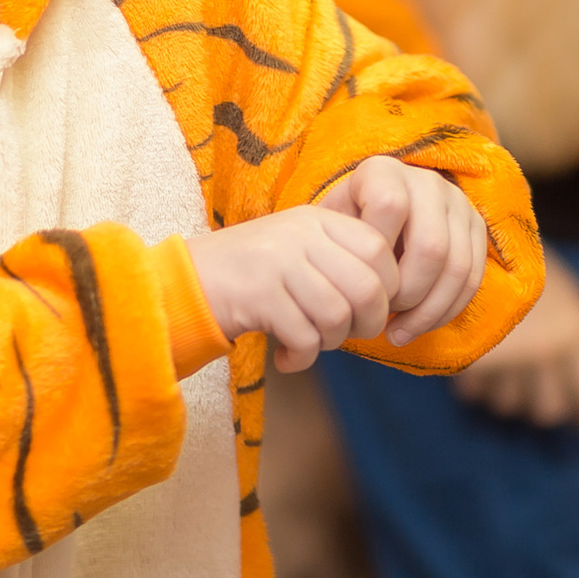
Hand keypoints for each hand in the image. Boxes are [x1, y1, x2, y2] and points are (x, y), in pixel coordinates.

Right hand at [185, 207, 400, 372]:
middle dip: (366, 325)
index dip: (387, 290)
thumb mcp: (299, 249)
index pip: (380, 250)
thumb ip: (342, 260)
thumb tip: (392, 300)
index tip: (366, 311)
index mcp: (317, 218)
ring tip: (310, 343)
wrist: (186, 282)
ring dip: (331, 343)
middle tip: (345, 336)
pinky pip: (305, 337)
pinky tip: (287, 358)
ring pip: (338, 315)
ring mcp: (278, 261)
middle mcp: (300, 234)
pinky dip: (302, 358)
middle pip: (368, 287)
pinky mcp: (257, 294)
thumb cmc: (252, 275)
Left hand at [319, 158, 490, 345]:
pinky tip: (418, 325)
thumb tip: (349, 293)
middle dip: (407, 293)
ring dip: (428, 311)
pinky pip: (473, 278)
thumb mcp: (330, 231)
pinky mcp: (477, 227)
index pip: (388, 208)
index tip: (359, 279)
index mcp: (383, 172)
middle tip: (381, 313)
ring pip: (458, 268)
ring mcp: (457, 202)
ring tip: (397, 331)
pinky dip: (446, 311)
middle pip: (431, 246)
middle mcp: (426, 180)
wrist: (374, 220)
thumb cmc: (344, 232)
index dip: (376, 254)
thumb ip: (336, 249)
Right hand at [449, 249, 578, 425]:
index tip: (573, 414)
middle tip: (525, 390)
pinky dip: (472, 385)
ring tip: (495, 370)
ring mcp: (516, 354)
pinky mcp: (477, 356)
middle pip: (548, 409)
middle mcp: (555, 347)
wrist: (481, 230)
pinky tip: (472, 365)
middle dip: (535, 403)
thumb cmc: (529, 262)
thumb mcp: (570, 292)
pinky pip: (474, 393)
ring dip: (500, 392)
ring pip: (508, 404)